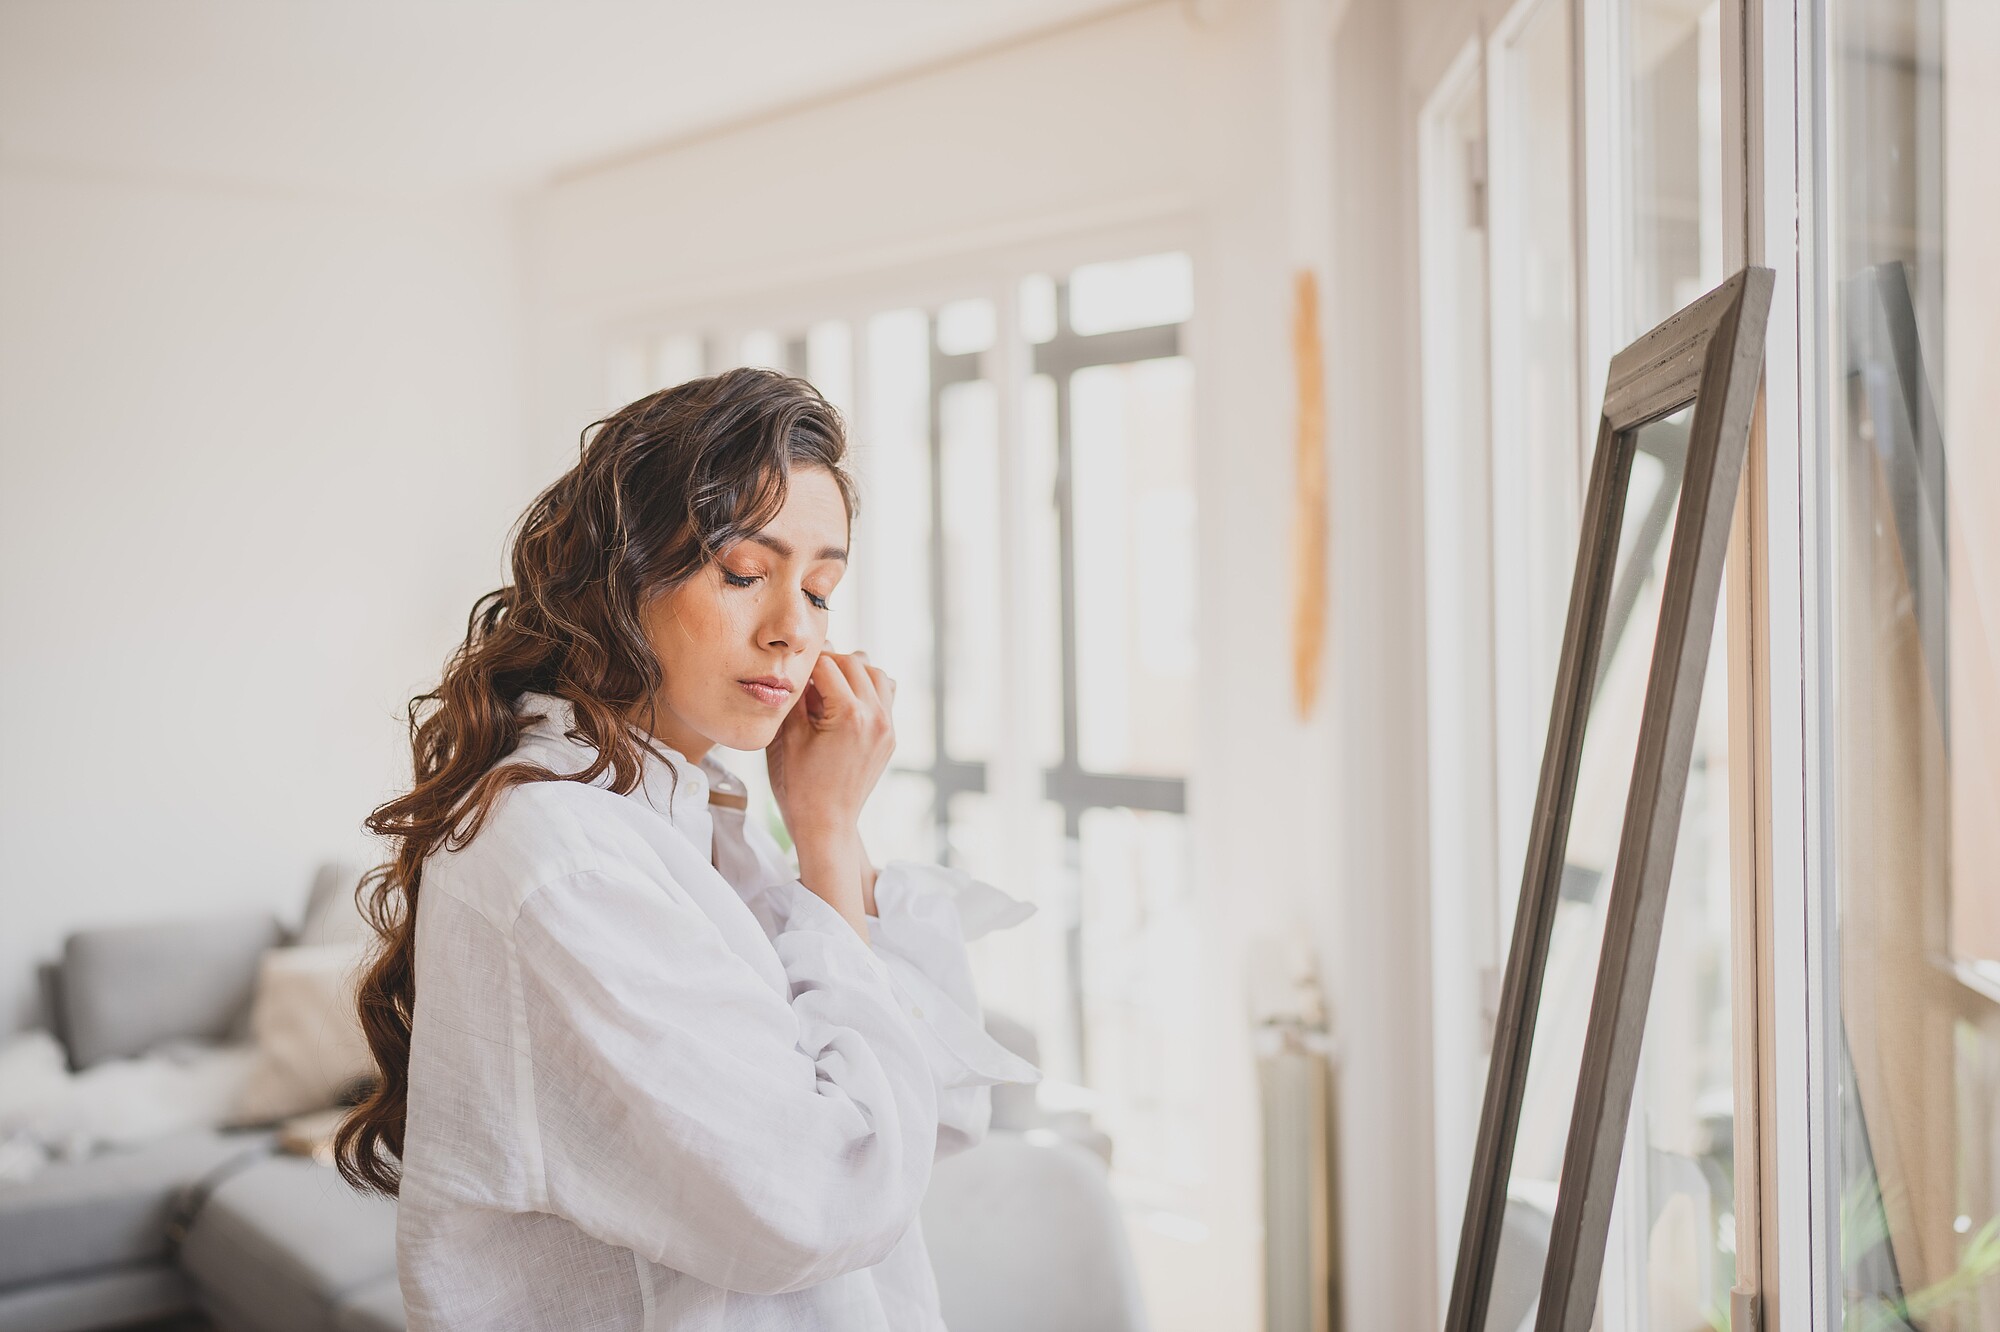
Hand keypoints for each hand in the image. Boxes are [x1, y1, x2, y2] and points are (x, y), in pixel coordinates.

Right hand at [766, 646, 896, 846]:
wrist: (827, 823)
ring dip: (853, 671)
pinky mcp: (890, 736)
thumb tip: (801, 667)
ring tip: (829, 685)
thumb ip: (797, 696)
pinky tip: (846, 700)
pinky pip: (886, 696)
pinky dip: (869, 689)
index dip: (806, 664)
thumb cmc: (802, 785)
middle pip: (854, 663)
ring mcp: (887, 727)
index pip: (827, 665)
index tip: (794, 669)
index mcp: (849, 715)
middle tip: (808, 676)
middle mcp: (875, 717)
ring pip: (876, 674)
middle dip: (829, 662)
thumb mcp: (790, 737)